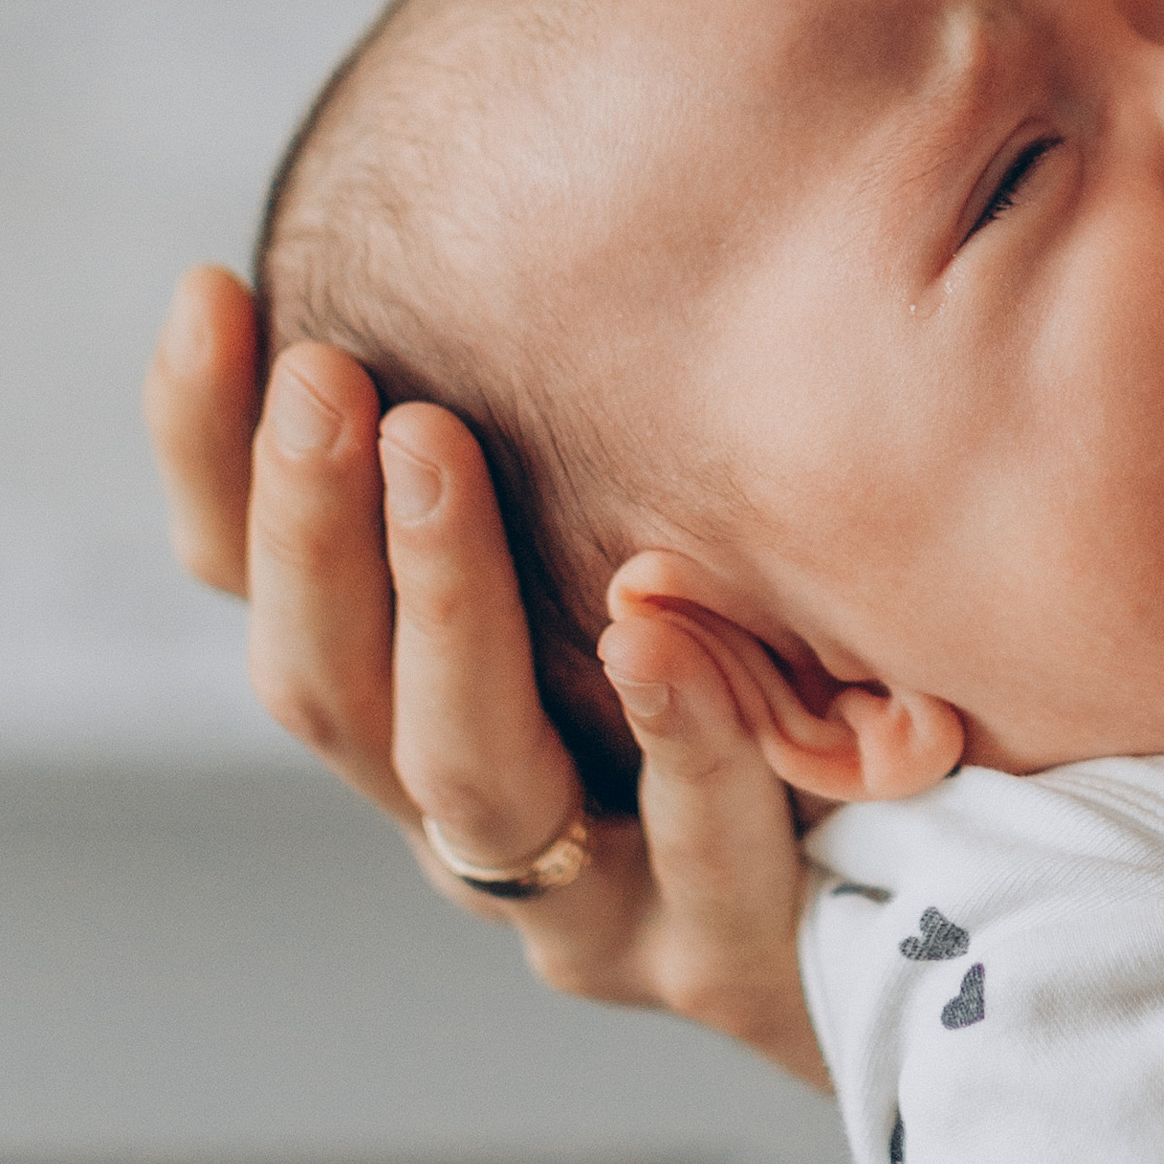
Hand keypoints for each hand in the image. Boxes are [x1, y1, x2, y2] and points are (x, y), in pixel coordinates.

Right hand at [144, 264, 824, 1080]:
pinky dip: (678, 738)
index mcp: (417, 705)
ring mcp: (587, 901)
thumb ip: (585, 430)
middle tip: (325, 376)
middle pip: (327, 687)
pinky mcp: (726, 957)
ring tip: (429, 447)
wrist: (954, 916)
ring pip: (464, 772)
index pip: (260, 587)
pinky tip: (656, 632)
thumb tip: (530, 206)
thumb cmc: (790, 682)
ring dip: (441, 603)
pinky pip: (696, 853)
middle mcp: (467, 807)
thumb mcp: (671, 540)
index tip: (214, 294)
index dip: (208, 455)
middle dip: (309, 525)